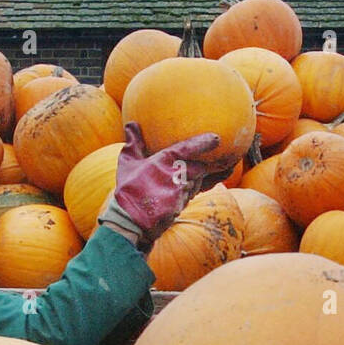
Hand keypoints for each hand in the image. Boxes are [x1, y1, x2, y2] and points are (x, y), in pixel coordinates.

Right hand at [105, 123, 222, 240]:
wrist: (130, 220)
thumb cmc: (128, 189)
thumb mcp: (127, 163)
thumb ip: (133, 142)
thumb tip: (131, 123)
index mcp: (165, 161)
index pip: (189, 148)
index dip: (204, 143)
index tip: (216, 138)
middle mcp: (177, 175)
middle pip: (199, 167)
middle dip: (203, 165)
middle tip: (211, 160)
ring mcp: (181, 192)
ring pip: (198, 181)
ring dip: (197, 178)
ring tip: (195, 175)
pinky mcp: (182, 205)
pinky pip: (193, 195)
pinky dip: (195, 189)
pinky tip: (198, 187)